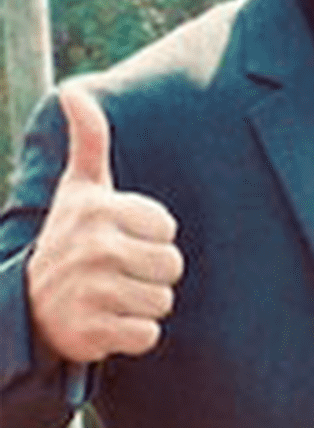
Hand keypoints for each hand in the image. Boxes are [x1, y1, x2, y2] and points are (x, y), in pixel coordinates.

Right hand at [26, 86, 184, 362]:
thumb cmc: (70, 237)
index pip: (168, 229)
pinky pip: (148, 335)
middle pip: (171, 266)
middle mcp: (94, 248)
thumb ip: (88, 140)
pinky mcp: (90, 334)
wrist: (27, 306)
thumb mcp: (80, 189)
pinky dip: (133, 335)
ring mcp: (90, 292)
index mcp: (100, 211)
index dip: (150, 237)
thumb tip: (73, 92)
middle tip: (116, 272)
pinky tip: (107, 323)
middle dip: (151, 273)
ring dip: (143, 305)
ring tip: (111, 296)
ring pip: (163, 301)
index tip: (118, 239)